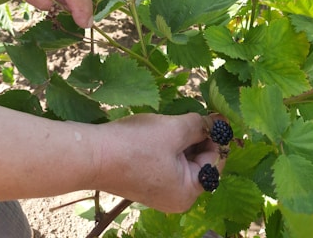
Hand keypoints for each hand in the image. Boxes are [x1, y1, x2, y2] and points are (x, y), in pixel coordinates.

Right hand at [0, 108, 225, 213]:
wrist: (93, 154)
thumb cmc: (137, 144)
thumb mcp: (175, 130)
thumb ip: (200, 126)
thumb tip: (219, 122)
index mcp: (187, 192)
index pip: (215, 161)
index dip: (216, 137)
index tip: (214, 114)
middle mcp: (176, 197)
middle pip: (199, 161)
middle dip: (197, 137)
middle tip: (192, 114)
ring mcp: (159, 190)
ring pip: (182, 159)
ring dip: (181, 138)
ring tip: (174, 120)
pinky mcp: (145, 180)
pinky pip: (166, 162)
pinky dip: (168, 145)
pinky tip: (161, 130)